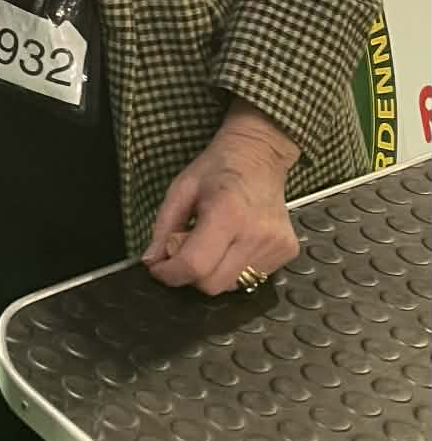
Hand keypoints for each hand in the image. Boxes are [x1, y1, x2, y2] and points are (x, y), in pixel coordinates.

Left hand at [143, 103, 299, 294]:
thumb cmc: (218, 168)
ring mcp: (276, 246)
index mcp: (227, 213)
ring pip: (232, 285)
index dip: (171, 273)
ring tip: (213, 242)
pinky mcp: (288, 253)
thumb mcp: (181, 188)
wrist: (261, 154)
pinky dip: (234, 269)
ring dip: (213, 272)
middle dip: (191, 274)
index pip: (196, 265)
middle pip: (213, 284)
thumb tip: (152, 262)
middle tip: (186, 249)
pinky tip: (234, 243)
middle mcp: (256, 234)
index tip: (159, 267)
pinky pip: (252, 278)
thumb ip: (163, 227)